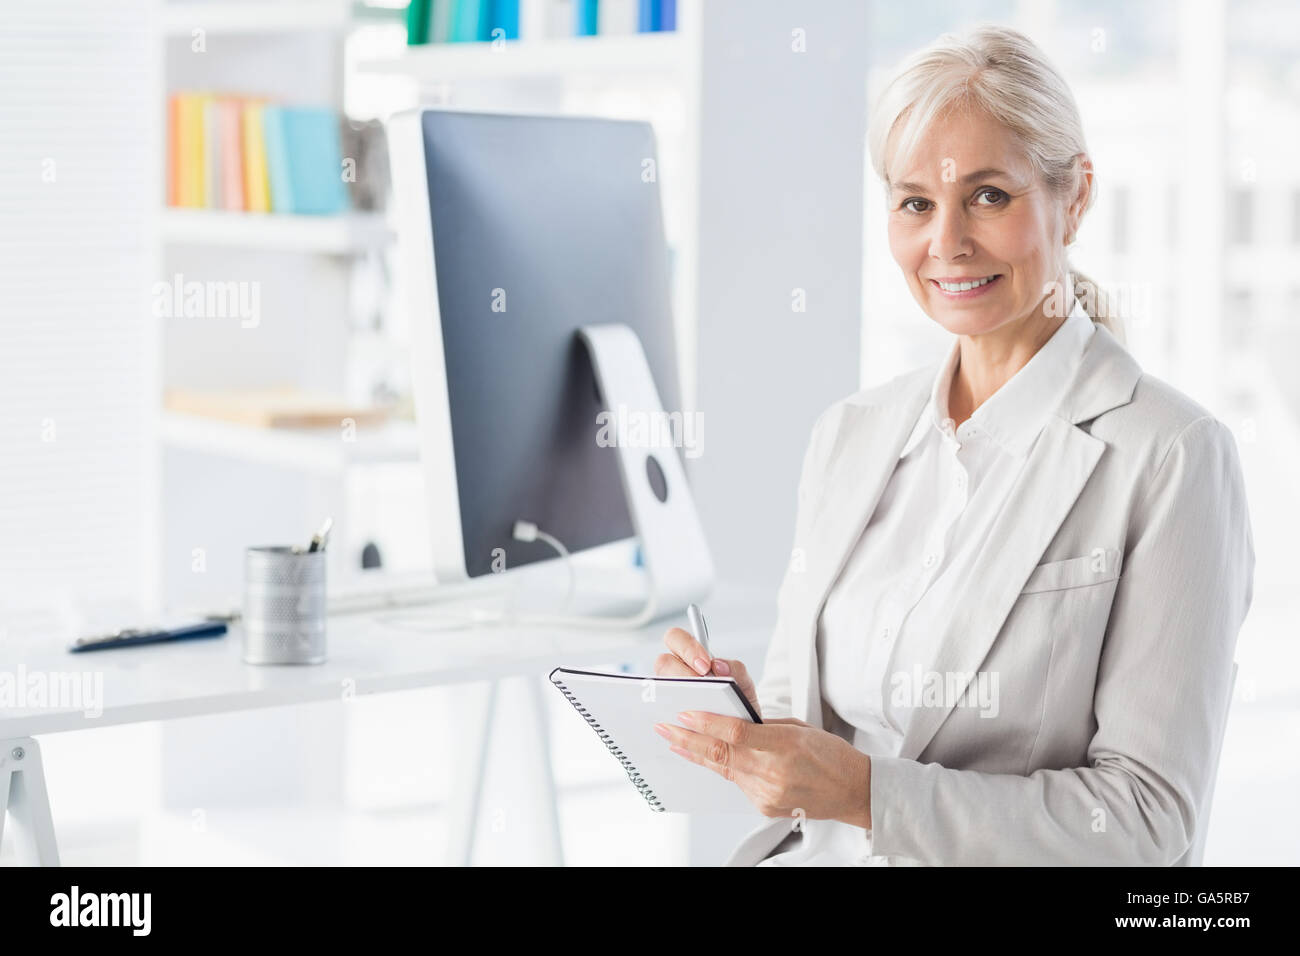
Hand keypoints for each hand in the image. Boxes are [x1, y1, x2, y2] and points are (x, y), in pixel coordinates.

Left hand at [654, 713, 871, 829]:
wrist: (854, 791)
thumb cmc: (831, 755)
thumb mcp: (798, 728)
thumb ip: (763, 726)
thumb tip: (732, 720)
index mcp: (784, 746)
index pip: (735, 733)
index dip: (706, 723)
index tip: (684, 714)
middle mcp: (773, 772)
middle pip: (720, 754)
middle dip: (687, 740)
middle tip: (664, 728)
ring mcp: (767, 793)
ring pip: (724, 769)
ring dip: (698, 754)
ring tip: (676, 741)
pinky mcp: (764, 806)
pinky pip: (737, 782)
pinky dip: (723, 768)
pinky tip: (708, 757)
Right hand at [655, 627, 760, 718]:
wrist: (741, 729)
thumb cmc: (738, 700)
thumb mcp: (743, 685)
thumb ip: (736, 670)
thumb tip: (719, 665)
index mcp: (690, 657)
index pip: (675, 638)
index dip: (687, 648)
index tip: (705, 665)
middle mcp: (675, 672)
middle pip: (663, 661)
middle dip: (681, 672)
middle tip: (700, 686)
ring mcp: (667, 693)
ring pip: (658, 687)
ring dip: (675, 696)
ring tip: (695, 708)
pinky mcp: (666, 714)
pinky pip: (660, 713)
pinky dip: (671, 719)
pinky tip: (687, 727)